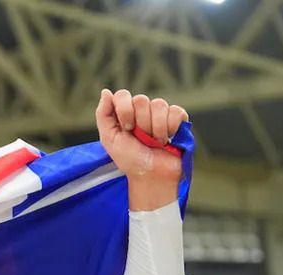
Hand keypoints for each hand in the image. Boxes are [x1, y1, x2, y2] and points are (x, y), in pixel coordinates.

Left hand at [95, 89, 188, 210]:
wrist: (152, 175)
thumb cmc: (129, 159)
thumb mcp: (109, 139)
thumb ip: (103, 115)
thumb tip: (106, 92)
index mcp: (125, 113)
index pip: (123, 95)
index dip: (125, 110)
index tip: (126, 128)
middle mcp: (142, 110)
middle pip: (141, 99)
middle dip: (140, 124)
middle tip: (141, 139)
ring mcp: (161, 113)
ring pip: (159, 104)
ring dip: (155, 129)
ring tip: (155, 142)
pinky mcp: (178, 118)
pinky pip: (176, 111)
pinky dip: (171, 128)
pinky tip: (168, 139)